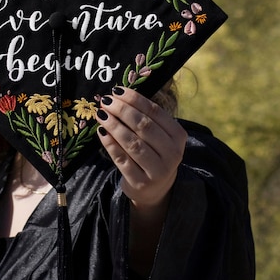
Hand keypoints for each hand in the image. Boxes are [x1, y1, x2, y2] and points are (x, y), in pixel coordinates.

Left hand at [96, 86, 187, 275]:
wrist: (155, 189)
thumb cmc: (154, 153)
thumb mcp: (158, 136)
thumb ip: (144, 117)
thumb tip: (117, 96)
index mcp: (178, 136)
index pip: (155, 112)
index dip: (134, 99)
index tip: (117, 90)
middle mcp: (172, 153)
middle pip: (144, 126)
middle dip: (122, 110)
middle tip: (105, 100)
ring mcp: (158, 170)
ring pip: (132, 143)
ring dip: (114, 125)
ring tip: (101, 114)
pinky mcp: (141, 183)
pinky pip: (122, 160)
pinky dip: (110, 144)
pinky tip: (101, 132)